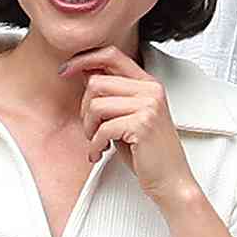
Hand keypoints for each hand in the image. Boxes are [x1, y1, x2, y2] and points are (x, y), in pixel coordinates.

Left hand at [63, 46, 199, 205]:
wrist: (171, 181)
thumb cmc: (148, 152)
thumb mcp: (128, 116)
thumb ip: (111, 94)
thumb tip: (82, 72)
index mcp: (148, 83)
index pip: (111, 54)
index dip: (84, 59)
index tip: (65, 70)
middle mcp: (150, 89)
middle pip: (96, 82)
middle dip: (84, 108)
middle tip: (90, 129)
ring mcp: (148, 105)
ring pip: (96, 104)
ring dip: (89, 128)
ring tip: (97, 142)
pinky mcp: (142, 124)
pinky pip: (103, 128)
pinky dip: (95, 144)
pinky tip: (99, 152)